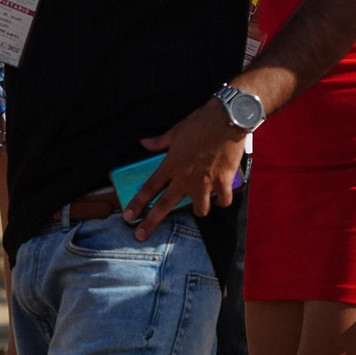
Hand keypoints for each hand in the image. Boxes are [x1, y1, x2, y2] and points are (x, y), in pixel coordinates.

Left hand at [122, 100, 244, 240]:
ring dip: (199, 209)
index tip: (128, 217)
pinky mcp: (223, 182)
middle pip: (164, 205)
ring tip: (201, 204)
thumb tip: (144, 143)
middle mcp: (186, 178)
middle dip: (150, 222)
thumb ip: (160, 141)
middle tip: (140, 235)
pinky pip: (223, 201)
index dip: (137, 203)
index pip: (150, 187)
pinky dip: (221, 201)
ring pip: (200, 210)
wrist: (228, 119)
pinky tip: (220, 197)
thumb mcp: (176, 130)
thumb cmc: (201, 122)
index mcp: (172, 164)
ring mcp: (205, 182)